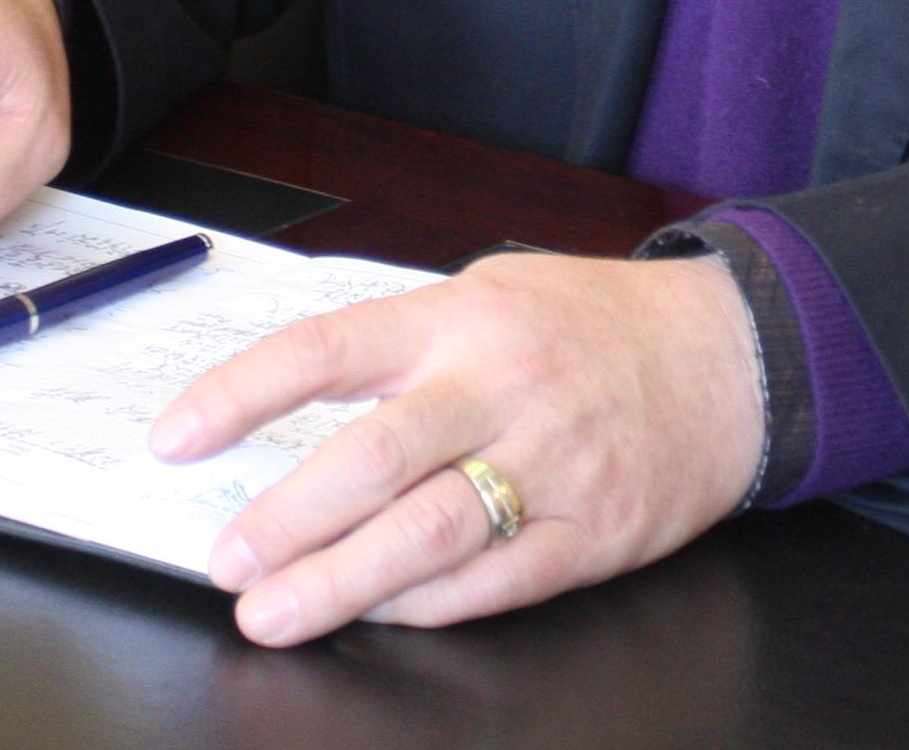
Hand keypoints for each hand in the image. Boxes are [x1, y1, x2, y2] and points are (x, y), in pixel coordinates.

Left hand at [152, 249, 763, 646]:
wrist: (735, 355)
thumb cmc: (596, 326)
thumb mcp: (494, 294)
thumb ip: (404, 347)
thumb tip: (291, 406)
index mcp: (460, 317)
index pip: (326, 350)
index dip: (239, 394)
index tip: (173, 438)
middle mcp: (499, 384)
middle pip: (370, 459)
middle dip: (284, 521)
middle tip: (225, 563)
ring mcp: (551, 460)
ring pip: (427, 533)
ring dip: (337, 582)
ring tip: (273, 614)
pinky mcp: (594, 530)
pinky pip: (494, 582)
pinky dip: (426, 606)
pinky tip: (380, 616)